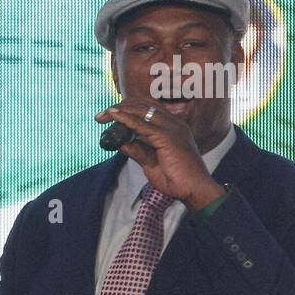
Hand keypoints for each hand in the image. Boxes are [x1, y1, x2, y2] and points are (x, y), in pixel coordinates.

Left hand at [95, 102, 225, 208]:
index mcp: (173, 126)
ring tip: (102, 116)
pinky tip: (114, 117)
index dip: (128, 108)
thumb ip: (138, 151)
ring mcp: (172, 128)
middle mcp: (174, 123)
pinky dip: (126, 120)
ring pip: (142, 111)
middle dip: (120, 107)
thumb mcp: (151, 162)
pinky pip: (142, 125)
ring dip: (119, 111)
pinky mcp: (167, 137)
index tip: (109, 115)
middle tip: (100, 116)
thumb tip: (121, 143)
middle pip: (143, 105)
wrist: (194, 190)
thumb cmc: (176, 178)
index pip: (148, 108)